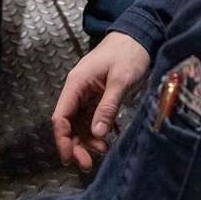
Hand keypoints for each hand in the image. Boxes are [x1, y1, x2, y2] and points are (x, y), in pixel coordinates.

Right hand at [52, 31, 150, 172]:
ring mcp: (88, 93)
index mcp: (76, 84)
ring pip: (81, 124)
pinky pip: (93, 118)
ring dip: (90, 139)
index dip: (63, 140)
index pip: (61, 116)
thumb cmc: (128, 53)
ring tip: (106, 149)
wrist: (139, 35)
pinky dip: (100, 130)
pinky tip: (111, 138)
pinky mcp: (98, 96)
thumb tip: (97, 134)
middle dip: (77, 145)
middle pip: (69, 124)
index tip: (70, 159)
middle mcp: (78, 90)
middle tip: (89, 164)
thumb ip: (108, 106)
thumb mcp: (121, 80)